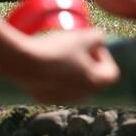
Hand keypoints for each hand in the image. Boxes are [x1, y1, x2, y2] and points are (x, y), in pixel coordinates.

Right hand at [4, 28, 119, 102]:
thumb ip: (99, 37)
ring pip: (74, 82)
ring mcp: (62, 99)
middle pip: (92, 78)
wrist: (23, 63)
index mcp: (95, 83)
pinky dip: (55, 75)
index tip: (90, 44)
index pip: (111, 72)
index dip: (104, 56)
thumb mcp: (84, 36)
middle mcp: (81, 95)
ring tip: (59, 52)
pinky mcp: (45, 98)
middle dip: (87, 61)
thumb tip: (100, 40)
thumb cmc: (58, 49)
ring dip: (71, 69)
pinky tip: (46, 61)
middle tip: (75, 46)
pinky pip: (56, 85)